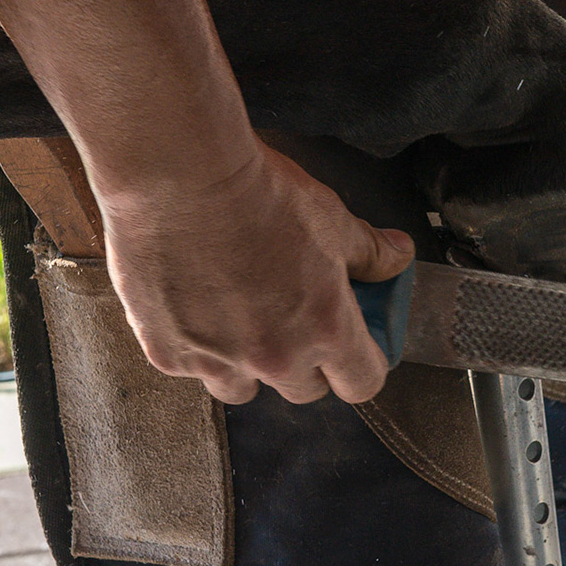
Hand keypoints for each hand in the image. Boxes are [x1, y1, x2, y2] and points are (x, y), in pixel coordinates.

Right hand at [98, 144, 415, 405]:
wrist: (182, 175)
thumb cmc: (259, 192)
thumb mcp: (332, 217)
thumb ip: (369, 251)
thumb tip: (398, 256)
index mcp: (326, 329)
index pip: (362, 382)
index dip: (362, 365)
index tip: (355, 347)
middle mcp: (274, 357)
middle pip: (303, 390)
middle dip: (305, 362)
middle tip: (293, 320)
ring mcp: (218, 361)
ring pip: (241, 389)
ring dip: (246, 365)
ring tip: (237, 318)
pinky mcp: (167, 354)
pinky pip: (190, 367)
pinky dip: (194, 345)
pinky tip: (192, 304)